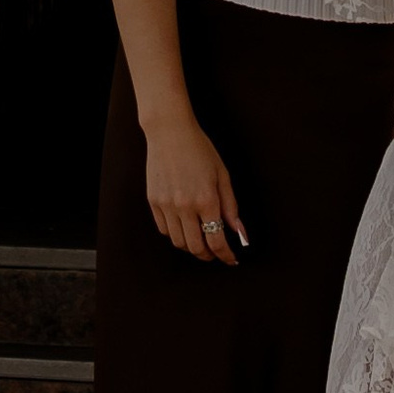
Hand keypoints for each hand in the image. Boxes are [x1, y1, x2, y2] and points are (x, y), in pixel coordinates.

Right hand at [143, 115, 245, 263]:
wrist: (170, 132)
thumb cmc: (200, 149)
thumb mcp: (222, 175)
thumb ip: (231, 206)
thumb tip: (240, 232)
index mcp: (206, 199)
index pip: (216, 241)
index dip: (225, 255)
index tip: (231, 259)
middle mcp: (185, 206)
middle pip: (196, 247)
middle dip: (208, 255)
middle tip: (216, 252)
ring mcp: (166, 205)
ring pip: (179, 242)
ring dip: (192, 246)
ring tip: (201, 239)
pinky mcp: (153, 202)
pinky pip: (164, 230)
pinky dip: (176, 234)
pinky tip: (185, 226)